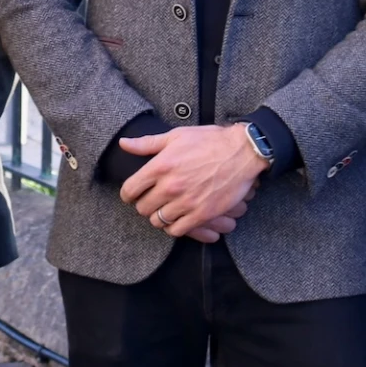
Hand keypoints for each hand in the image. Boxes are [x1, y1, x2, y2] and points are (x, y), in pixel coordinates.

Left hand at [120, 125, 264, 242]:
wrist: (241, 152)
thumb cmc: (209, 141)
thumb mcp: (175, 136)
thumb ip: (147, 143)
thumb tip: (123, 144)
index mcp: (161, 165)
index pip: (130, 189)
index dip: (128, 194)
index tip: (132, 194)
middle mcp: (170, 186)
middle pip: (142, 208)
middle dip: (143, 205)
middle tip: (150, 201)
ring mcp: (186, 202)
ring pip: (158, 221)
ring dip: (158, 217)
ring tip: (164, 210)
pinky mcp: (202, 214)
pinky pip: (177, 230)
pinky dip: (174, 227)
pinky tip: (177, 219)